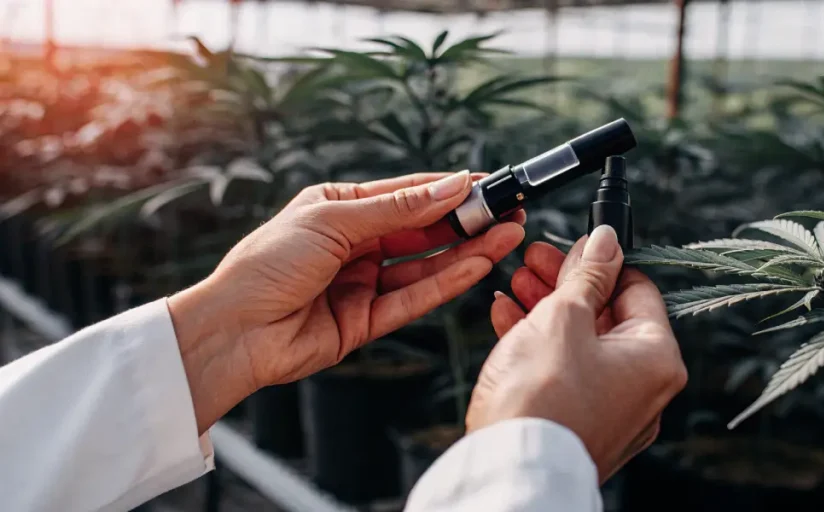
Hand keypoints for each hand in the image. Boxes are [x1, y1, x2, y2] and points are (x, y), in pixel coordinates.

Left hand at [167, 171, 525, 431]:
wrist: (234, 330)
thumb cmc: (267, 264)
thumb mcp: (333, 222)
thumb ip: (398, 209)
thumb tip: (450, 186)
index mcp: (339, 209)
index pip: (406, 195)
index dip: (448, 189)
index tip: (488, 183)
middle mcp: (354, 245)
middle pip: (422, 230)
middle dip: (466, 221)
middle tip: (508, 213)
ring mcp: (363, 283)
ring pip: (425, 265)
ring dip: (466, 251)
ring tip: (506, 237)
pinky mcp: (367, 321)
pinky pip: (414, 298)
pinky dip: (446, 282)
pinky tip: (476, 265)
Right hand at [469, 226, 687, 481]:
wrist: (509, 469)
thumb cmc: (542, 398)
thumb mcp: (563, 315)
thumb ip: (587, 275)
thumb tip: (607, 242)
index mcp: (656, 359)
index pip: (638, 290)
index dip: (602, 261)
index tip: (573, 245)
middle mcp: (643, 390)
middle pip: (606, 317)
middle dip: (566, 284)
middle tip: (535, 260)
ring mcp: (611, 412)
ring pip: (581, 345)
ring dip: (547, 309)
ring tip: (515, 284)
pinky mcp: (579, 425)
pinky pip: (566, 374)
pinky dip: (540, 346)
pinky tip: (508, 319)